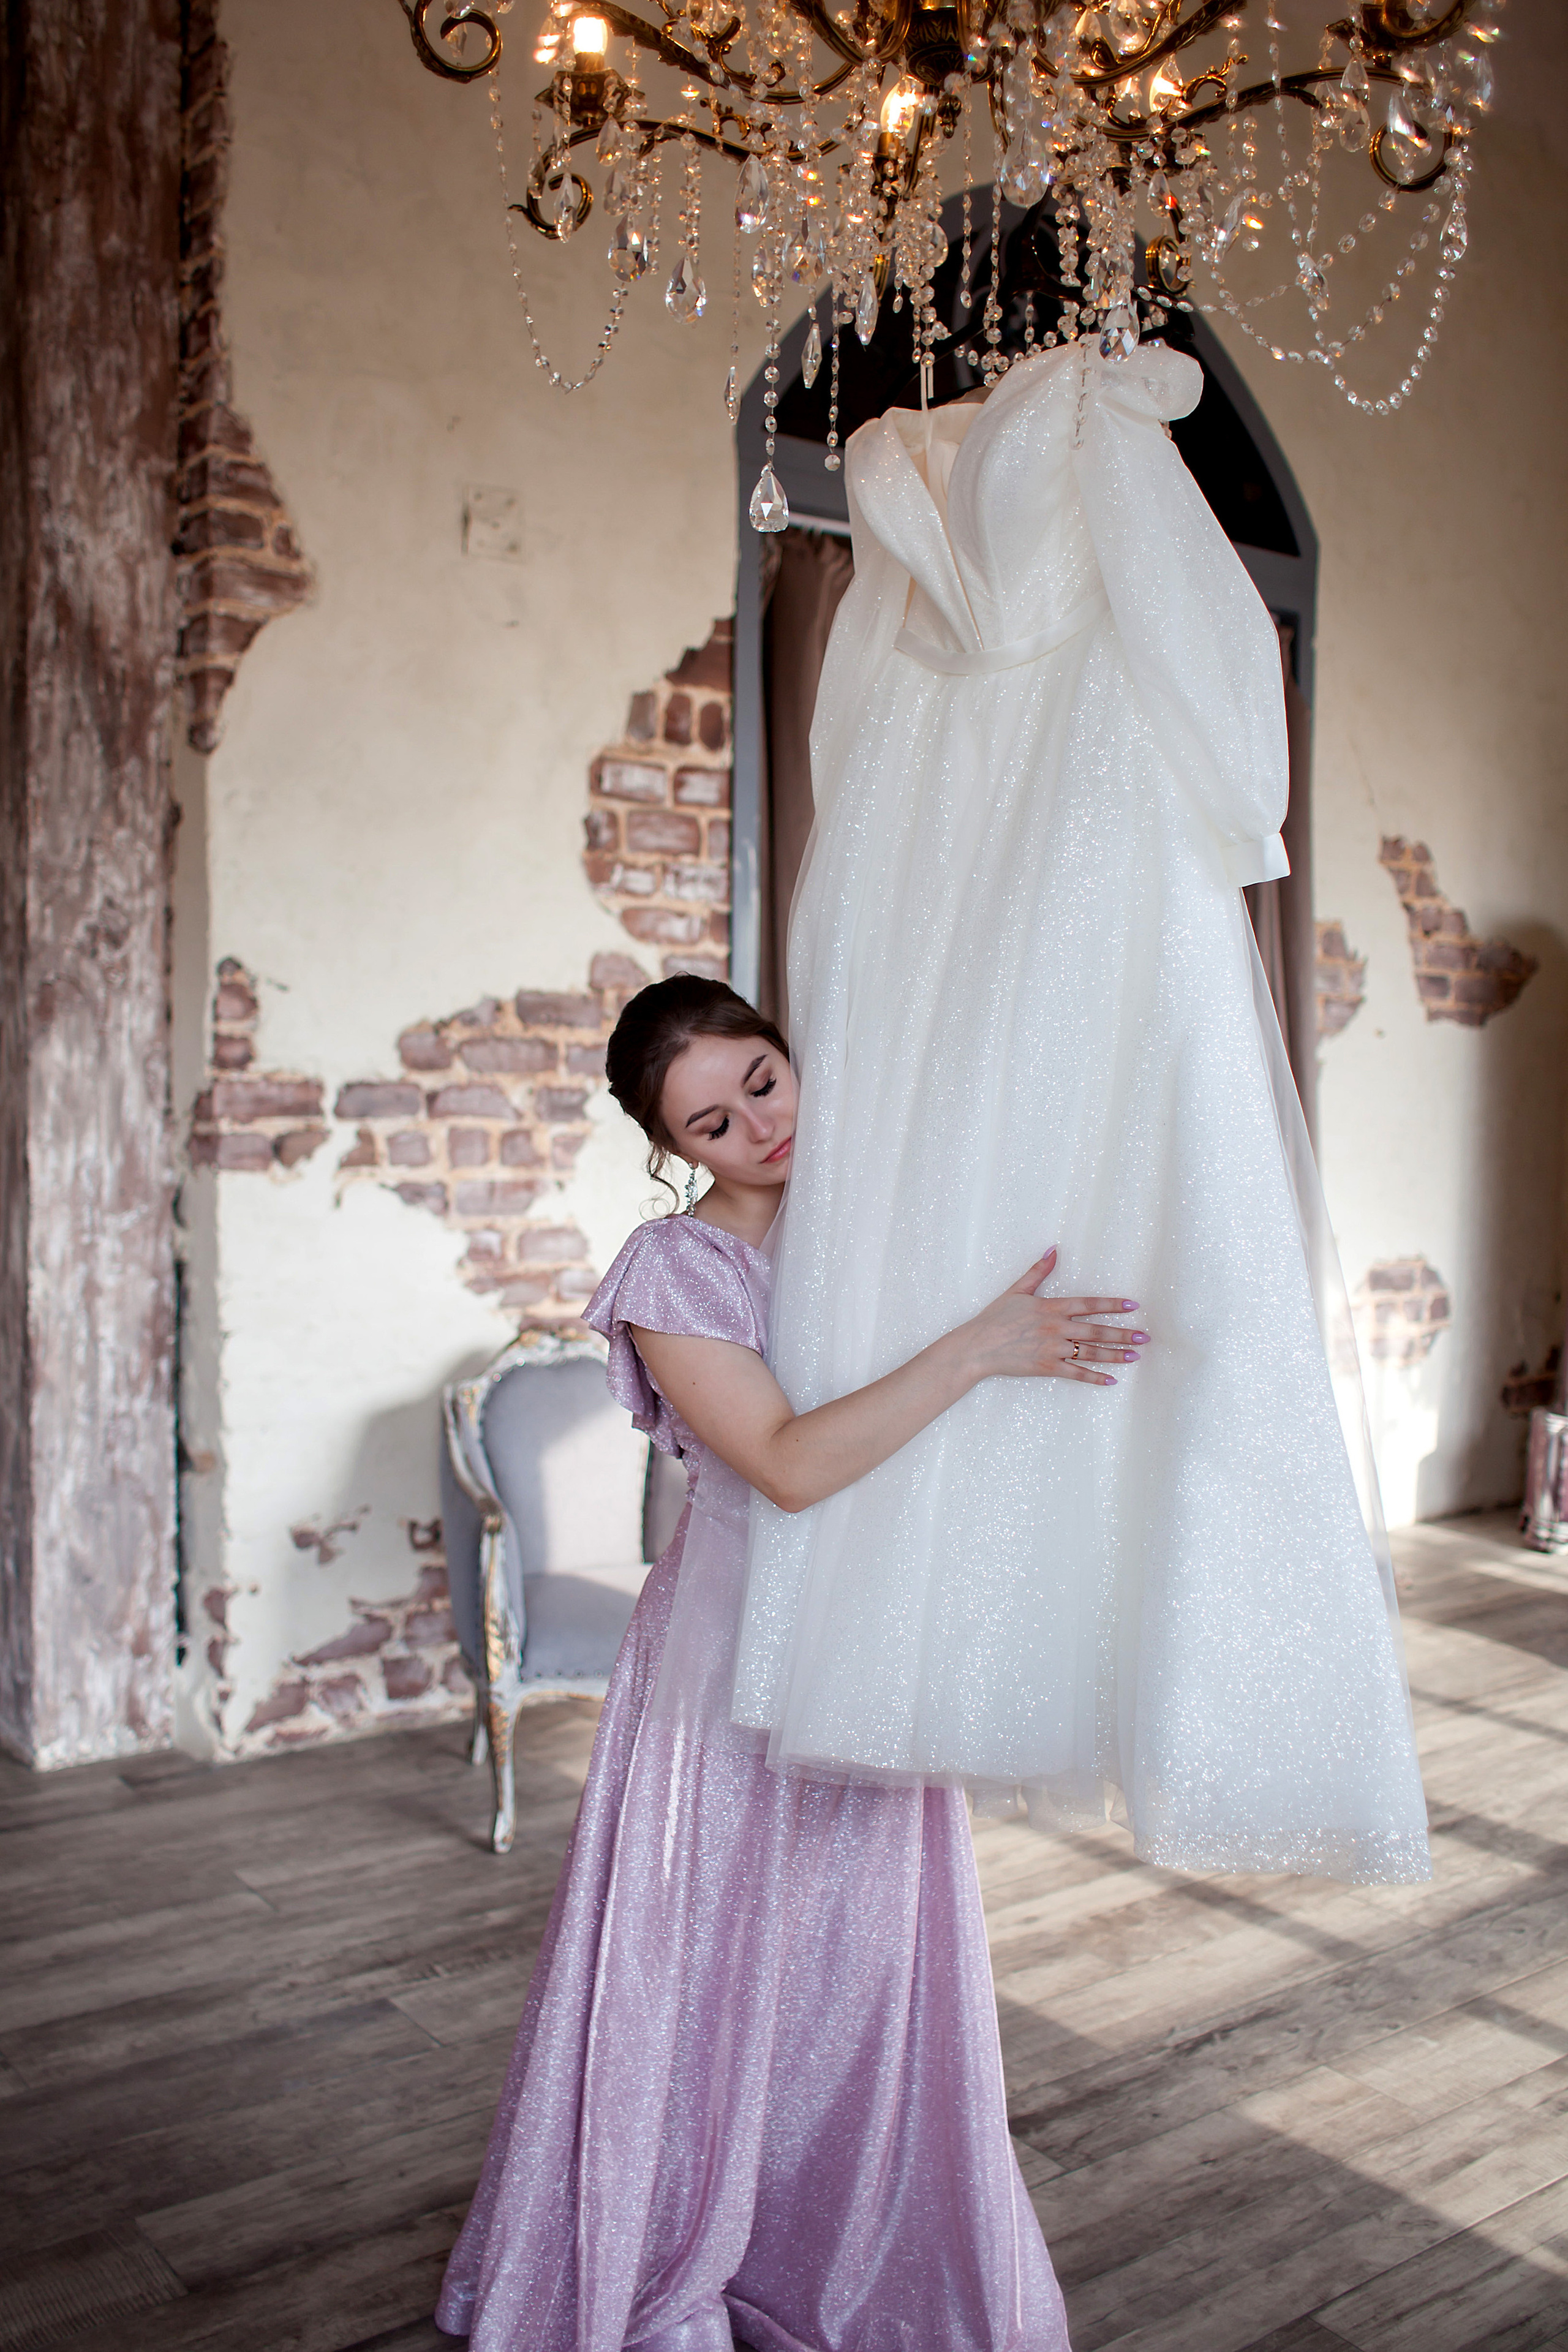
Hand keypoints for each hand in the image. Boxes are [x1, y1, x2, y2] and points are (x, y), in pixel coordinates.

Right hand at [962, 1247, 1148, 1388]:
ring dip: (1115, 1355)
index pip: (1089, 1304)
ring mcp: (1053, 1349)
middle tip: (1144, 1337)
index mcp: (1052, 1307)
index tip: (1133, 1306)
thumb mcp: (1017, 1290)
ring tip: (1134, 1356)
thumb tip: (1054, 1249)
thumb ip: (1039, 1270)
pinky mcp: (1047, 1368)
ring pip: (1090, 1353)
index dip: (1113, 1304)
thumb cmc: (995, 1317)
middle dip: (1122, 1334)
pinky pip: (1075, 1374)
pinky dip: (1094, 1378)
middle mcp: (1056, 1328)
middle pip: (1096, 1331)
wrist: (978, 1346)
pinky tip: (1110, 1380)